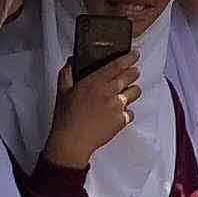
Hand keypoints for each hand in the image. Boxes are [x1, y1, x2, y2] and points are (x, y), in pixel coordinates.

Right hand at [45, 53, 136, 169]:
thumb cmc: (66, 117)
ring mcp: (117, 106)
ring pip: (135, 92)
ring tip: (123, 95)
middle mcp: (108, 92)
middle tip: (132, 73)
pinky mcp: (122, 120)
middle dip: (134, 72)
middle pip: (131, 76)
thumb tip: (72, 60)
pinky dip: (126, 112)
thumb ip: (67, 72)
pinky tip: (116, 114)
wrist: (72, 142)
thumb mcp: (62, 91)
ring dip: (131, 91)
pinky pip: (131, 112)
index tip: (135, 54)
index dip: (129, 58)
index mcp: (94, 82)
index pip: (117, 65)